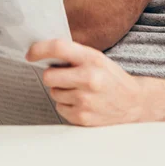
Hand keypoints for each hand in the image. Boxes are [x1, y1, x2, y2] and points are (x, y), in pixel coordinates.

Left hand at [26, 39, 143, 125]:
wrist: (133, 102)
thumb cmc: (111, 77)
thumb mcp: (97, 58)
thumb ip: (74, 55)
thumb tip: (42, 53)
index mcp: (92, 59)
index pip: (58, 47)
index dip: (39, 49)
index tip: (30, 53)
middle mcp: (89, 79)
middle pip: (48, 76)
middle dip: (52, 75)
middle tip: (65, 76)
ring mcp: (85, 100)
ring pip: (53, 93)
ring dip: (62, 91)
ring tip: (80, 90)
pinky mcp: (82, 118)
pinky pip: (60, 108)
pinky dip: (67, 105)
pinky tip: (82, 102)